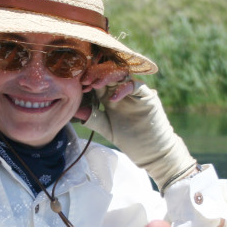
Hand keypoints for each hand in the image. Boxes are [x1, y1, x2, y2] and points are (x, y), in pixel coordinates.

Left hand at [79, 82, 197, 191]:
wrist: (151, 151)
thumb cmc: (130, 140)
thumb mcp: (107, 129)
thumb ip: (93, 118)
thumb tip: (74, 110)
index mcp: (110, 97)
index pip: (98, 82)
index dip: (88, 81)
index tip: (79, 85)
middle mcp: (122, 91)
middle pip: (109, 74)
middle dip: (96, 74)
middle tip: (85, 80)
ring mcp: (135, 93)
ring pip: (122, 75)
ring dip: (108, 76)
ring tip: (96, 84)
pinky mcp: (147, 97)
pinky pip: (136, 85)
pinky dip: (124, 88)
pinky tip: (113, 98)